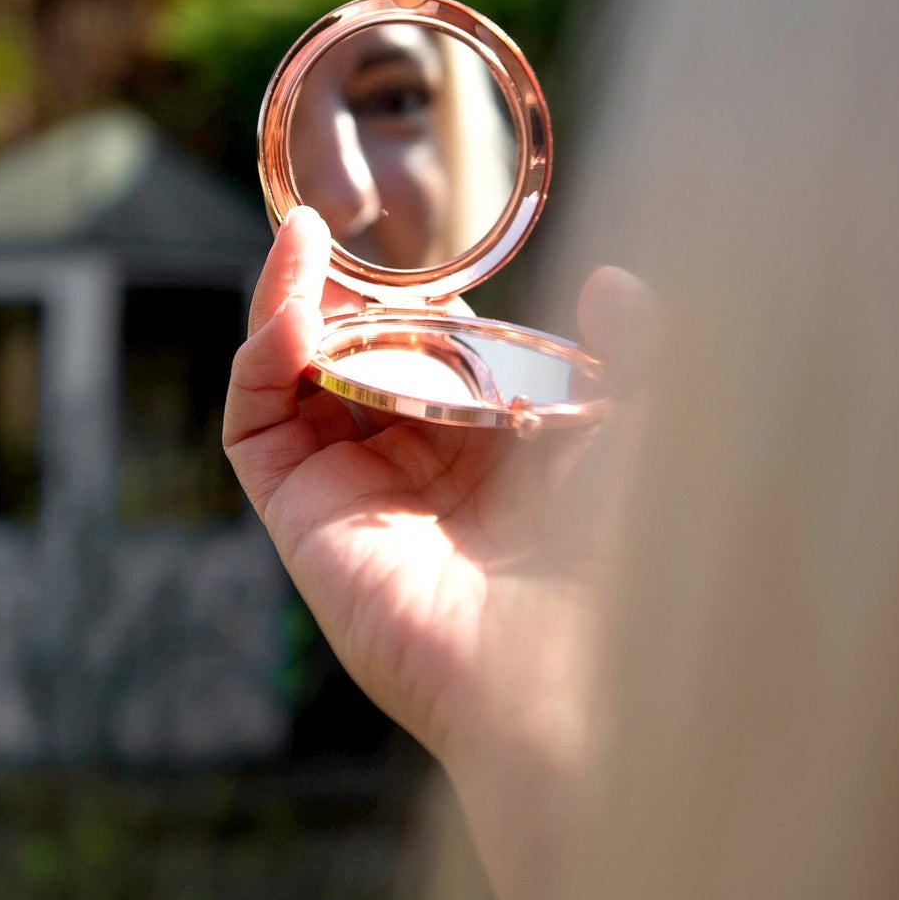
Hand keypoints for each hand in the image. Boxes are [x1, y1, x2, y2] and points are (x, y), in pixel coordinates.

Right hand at [223, 206, 641, 899]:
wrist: (575, 672)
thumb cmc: (623, 563)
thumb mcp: (641, 431)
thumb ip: (632, 352)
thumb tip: (614, 282)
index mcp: (495, 460)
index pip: (430, 358)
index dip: (415, 299)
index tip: (417, 245)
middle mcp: (418, 478)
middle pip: (351, 363)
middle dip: (340, 293)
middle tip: (337, 227)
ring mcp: (355, 498)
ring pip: (294, 383)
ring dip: (288, 306)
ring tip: (303, 241)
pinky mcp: (303, 522)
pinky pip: (257, 425)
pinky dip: (263, 355)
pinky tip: (294, 306)